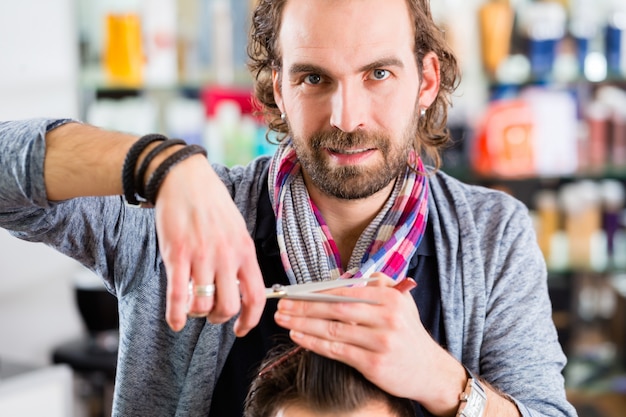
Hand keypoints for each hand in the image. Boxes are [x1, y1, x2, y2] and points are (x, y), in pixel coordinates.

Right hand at [154, 155, 265, 335]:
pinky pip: (177, 296)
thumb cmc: (211, 204)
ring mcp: (201, 256)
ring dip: (196, 313)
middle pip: (228, 306)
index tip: (241, 329)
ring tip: (192, 307)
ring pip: (203, 305)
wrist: (185, 179)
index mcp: (245, 251)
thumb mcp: (237, 230)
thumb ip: (239, 258)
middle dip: (219, 318)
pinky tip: (175, 322)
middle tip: (211, 315)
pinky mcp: (177, 255)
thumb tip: (240, 287)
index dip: (250, 320)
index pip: (256, 296)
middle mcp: (226, 256)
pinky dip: (176, 315)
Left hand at [274, 272, 465, 414]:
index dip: (318, 291)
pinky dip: (313, 343)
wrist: (429, 371)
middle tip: (282, 305)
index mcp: (391, 298)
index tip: (296, 291)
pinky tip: (298, 337)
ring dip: (303, 324)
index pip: (347, 291)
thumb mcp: (402, 302)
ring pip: (333, 330)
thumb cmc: (408, 334)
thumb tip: (344, 279)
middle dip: (304, 306)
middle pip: (336, 309)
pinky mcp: (374, 364)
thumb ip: (377, 285)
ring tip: (283, 319)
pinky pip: (337, 351)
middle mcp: (388, 318)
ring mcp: (381, 342)